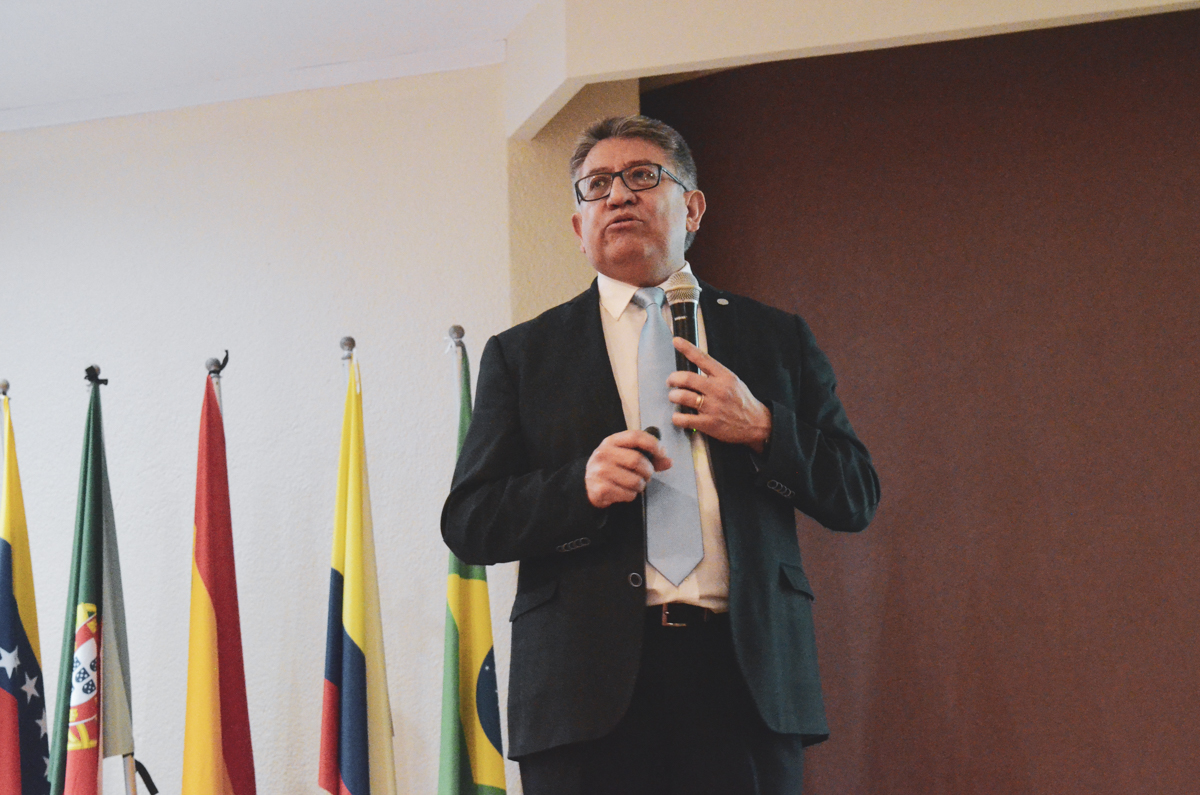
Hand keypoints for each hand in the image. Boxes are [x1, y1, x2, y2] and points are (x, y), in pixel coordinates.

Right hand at [585, 429, 671, 508]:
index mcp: (611, 441)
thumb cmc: (612, 467)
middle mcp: (603, 454)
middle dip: (648, 471)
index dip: (653, 444)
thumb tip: (669, 462)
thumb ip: (649, 457)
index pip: (635, 436)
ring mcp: (600, 472)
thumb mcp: (625, 456)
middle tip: (646, 476)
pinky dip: (631, 495)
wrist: (587, 485)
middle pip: (637, 460)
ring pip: (635, 480)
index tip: (663, 453)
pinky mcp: (600, 489)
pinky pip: (628, 494)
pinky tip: (624, 492)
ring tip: (635, 484)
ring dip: (640, 485)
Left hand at [668, 338, 772, 453]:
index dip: (687, 348)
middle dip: (673, 379)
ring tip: (674, 397)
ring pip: (682, 397)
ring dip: (673, 396)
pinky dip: (677, 417)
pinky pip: (684, 419)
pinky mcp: (709, 424)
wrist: (757, 424)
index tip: (676, 341)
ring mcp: (713, 407)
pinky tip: (678, 416)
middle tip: (671, 382)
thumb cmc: (742, 402)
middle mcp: (718, 390)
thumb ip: (715, 375)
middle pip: (687, 378)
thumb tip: (694, 368)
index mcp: (724, 376)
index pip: (702, 358)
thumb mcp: (733, 381)